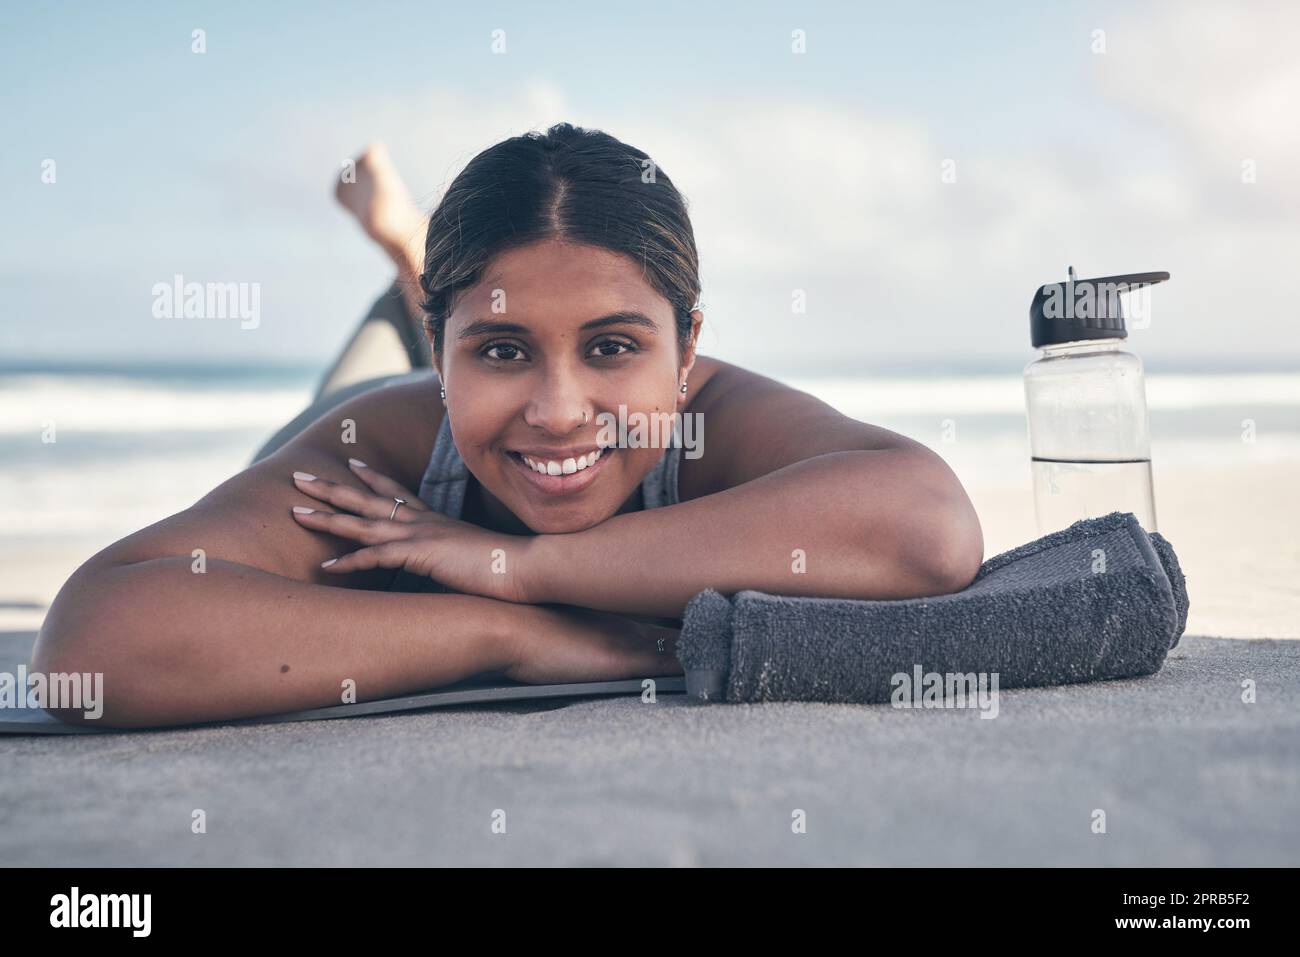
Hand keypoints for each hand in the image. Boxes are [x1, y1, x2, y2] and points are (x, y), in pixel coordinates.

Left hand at [290, 458, 538, 603]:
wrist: (528, 566)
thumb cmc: (509, 566)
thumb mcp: (475, 558)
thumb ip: (458, 557)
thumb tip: (454, 565)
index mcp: (436, 520)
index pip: (398, 493)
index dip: (371, 479)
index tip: (351, 463)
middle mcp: (423, 522)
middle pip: (367, 501)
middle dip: (331, 488)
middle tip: (299, 477)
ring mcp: (420, 536)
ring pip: (362, 524)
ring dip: (327, 519)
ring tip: (295, 514)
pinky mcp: (421, 555)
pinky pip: (376, 557)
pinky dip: (350, 560)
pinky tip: (326, 566)